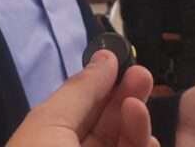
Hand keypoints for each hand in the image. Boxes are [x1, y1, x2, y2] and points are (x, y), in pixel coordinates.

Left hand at [7, 50, 158, 146]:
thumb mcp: (50, 122)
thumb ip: (80, 89)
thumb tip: (105, 56)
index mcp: (50, 136)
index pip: (82, 107)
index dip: (101, 82)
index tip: (122, 58)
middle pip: (108, 122)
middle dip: (126, 95)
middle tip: (142, 74)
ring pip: (126, 140)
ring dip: (137, 119)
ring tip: (137, 103)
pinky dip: (144, 142)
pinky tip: (145, 129)